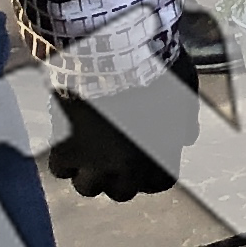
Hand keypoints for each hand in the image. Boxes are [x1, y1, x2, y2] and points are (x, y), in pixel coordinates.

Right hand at [42, 14, 215, 201]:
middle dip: (122, 176)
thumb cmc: (155, 69)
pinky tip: (69, 144)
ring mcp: (93, 162)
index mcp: (159, 155)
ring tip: (91, 154)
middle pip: (122, 192)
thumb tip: (185, 139)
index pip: (158, 184)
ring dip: (91, 173)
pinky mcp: (65, 148)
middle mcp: (127, 168)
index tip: (147, 161)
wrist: (113, 54)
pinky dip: (65, 160)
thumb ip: (185, 123)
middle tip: (117, 157)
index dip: (153, 172)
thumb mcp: (185, 94)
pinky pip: (60, 169)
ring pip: (88, 187)